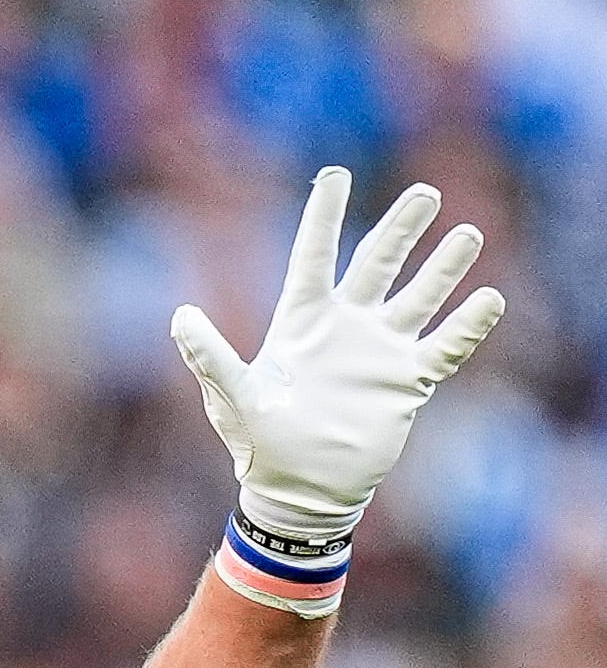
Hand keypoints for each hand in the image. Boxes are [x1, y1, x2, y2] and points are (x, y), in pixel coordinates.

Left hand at [171, 167, 504, 543]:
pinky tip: (488, 298)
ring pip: (419, 296)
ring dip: (443, 266)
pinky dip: (467, 325)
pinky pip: (445, 346)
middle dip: (401, 229)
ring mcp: (379, 351)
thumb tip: (180, 317)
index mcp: (301, 323)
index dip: (324, 216)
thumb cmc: (260, 445)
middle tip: (425, 194)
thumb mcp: (233, 398)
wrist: (300, 492)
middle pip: (378, 264)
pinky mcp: (407, 381)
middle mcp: (345, 328)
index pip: (315, 256)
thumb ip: (210, 356)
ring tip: (468, 235)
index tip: (335, 175)